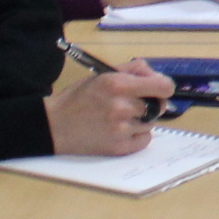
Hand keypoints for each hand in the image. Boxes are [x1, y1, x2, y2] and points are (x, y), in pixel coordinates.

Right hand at [47, 63, 171, 154]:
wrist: (54, 125)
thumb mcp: (101, 75)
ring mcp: (121, 129)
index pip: (163, 86)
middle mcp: (122, 106)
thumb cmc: (78, 98)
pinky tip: (123, 130)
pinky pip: (144, 140)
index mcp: (118, 84)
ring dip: (142, 120)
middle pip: (158, 106)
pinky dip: (138, 135)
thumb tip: (153, 75)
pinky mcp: (119, 148)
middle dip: (150, 103)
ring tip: (122, 117)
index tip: (159, 89)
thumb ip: (131, 70)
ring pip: (151, 123)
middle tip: (136, 104)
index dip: (163, 87)